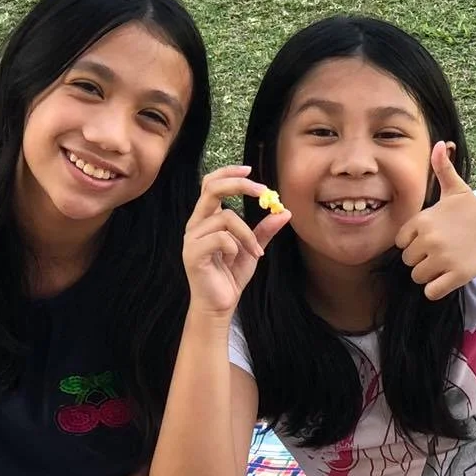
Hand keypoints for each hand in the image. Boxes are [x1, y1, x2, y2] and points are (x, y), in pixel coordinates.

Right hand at [182, 166, 287, 316]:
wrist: (219, 305)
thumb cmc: (231, 276)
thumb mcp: (253, 248)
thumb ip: (264, 230)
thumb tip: (284, 212)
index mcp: (206, 218)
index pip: (210, 184)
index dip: (228, 172)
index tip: (250, 170)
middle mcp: (195, 224)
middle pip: (212, 188)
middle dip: (240, 185)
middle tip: (264, 191)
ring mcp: (191, 238)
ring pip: (225, 218)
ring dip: (247, 234)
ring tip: (254, 252)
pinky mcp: (192, 253)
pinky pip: (221, 238)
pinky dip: (236, 247)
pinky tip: (235, 259)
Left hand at [395, 143, 475, 300]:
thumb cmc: (475, 211)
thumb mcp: (456, 189)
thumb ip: (443, 168)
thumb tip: (440, 143)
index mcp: (423, 220)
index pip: (401, 243)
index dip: (414, 243)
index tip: (430, 240)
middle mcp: (429, 239)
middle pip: (409, 261)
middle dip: (421, 260)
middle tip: (441, 253)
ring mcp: (442, 258)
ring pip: (418, 277)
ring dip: (429, 275)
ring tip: (446, 264)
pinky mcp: (455, 276)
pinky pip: (431, 292)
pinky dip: (437, 289)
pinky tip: (448, 278)